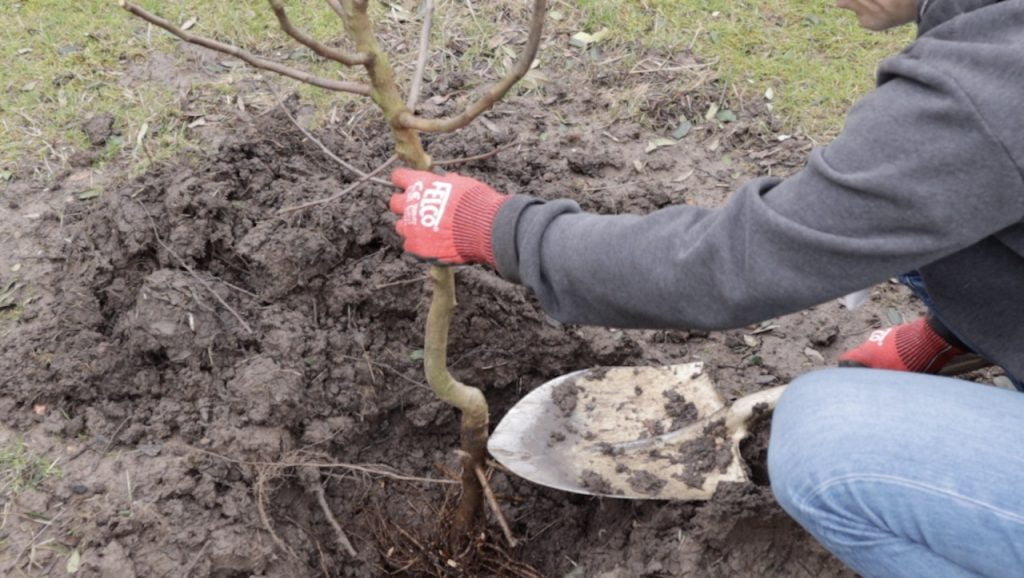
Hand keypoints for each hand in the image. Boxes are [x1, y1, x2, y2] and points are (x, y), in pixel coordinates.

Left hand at [388, 169, 508, 265]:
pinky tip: (433, 244)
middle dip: (405, 206)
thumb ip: (447, 183)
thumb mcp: (463, 183)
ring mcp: (411, 227)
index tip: (407, 184)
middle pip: (394, 203)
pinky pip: (409, 245)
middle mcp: (411, 204)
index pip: (399, 177)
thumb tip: (447, 180)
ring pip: (401, 226)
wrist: (484, 228)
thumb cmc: (477, 203)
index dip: (403, 181)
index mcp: (421, 183)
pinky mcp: (416, 246)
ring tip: (430, 231)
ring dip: (412, 227)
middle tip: (420, 210)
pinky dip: (419, 245)